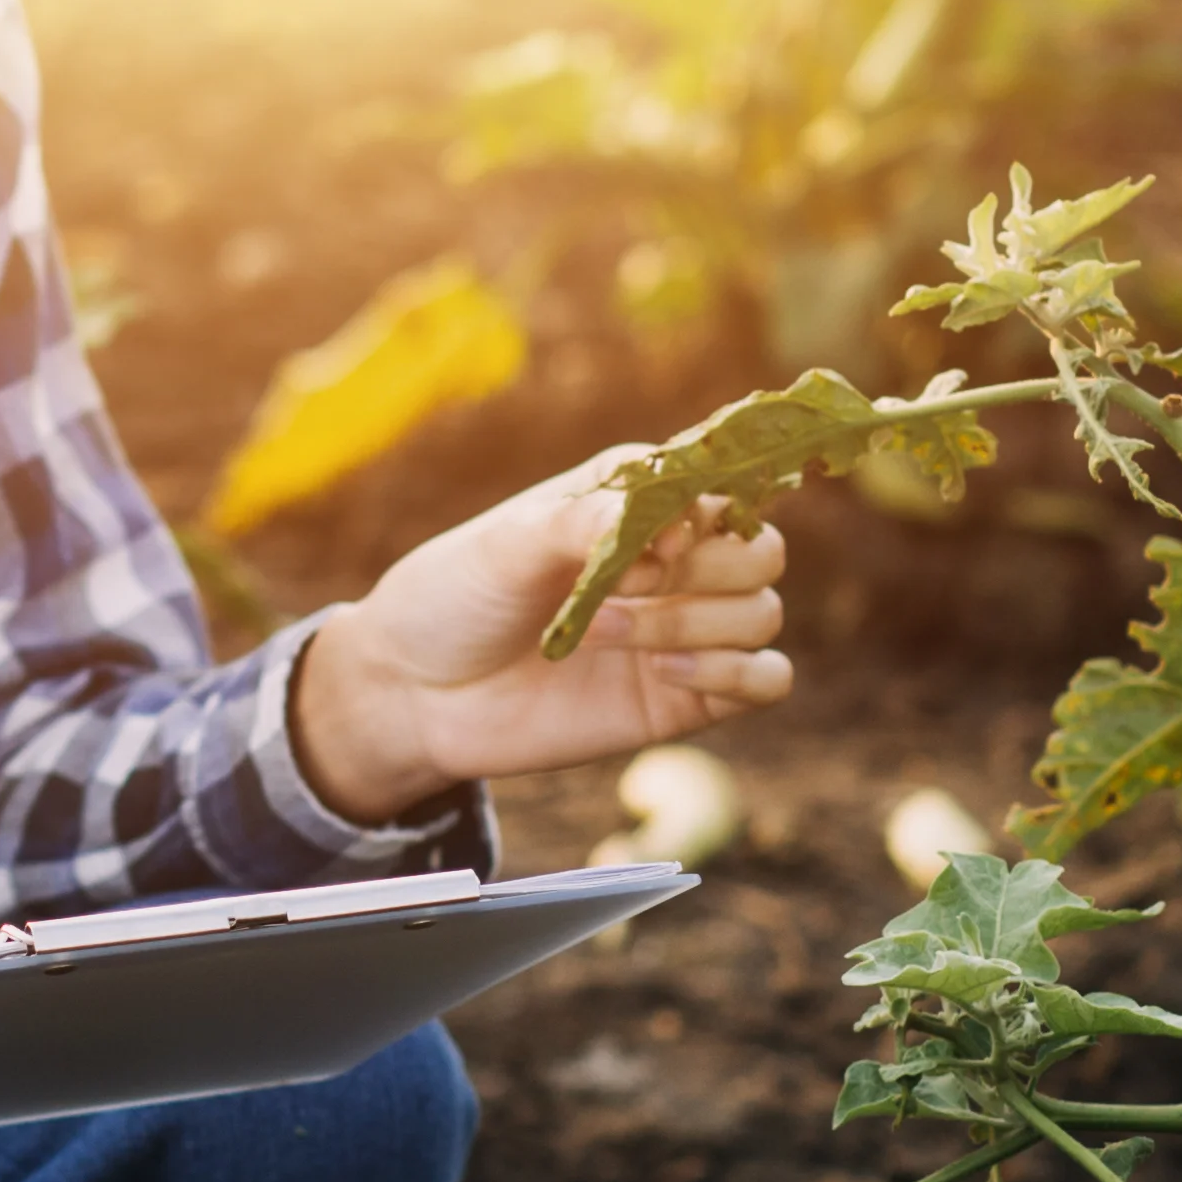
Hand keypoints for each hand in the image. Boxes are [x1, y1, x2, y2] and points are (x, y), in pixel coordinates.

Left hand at [287, 452, 794, 822]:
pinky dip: (738, 675)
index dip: (705, 509)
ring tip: (604, 632)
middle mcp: (673, 559)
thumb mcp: (510, 543)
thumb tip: (676, 523)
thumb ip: (590, 522)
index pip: (725, 484)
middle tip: (625, 585)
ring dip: (694, 623)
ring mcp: (683, 629)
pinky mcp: (683, 697)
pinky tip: (663, 674)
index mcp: (638, 500)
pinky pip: (768, 681)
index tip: (649, 539)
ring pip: (764, 614)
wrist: (414, 692)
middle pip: (762, 552)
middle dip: (706, 569)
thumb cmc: (455, 597)